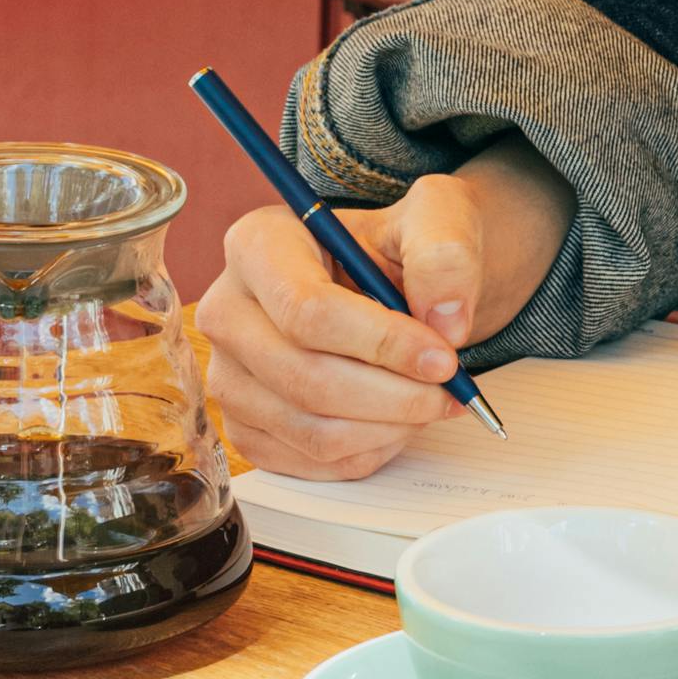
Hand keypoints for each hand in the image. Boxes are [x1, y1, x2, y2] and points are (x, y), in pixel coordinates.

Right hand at [196, 142, 570, 478]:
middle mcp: (227, 311)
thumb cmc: (402, 247)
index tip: (443, 359)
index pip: (308, 310)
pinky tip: (397, 420)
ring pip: (309, 429)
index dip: (382, 344)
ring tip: (430, 402)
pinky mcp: (246, 425)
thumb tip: (445, 322)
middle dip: (393, 397)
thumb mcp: (436, 218)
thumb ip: (445, 255)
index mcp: (258, 245)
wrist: (393, 280)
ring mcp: (229, 375)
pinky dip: (368, 451)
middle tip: (450, 391)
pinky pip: (308, 460)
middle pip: (305, 377)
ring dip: (387, 428)